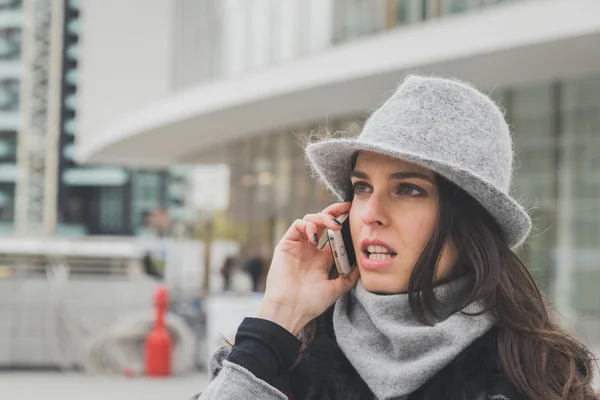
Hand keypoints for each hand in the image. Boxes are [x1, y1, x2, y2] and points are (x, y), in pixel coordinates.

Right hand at [257, 202, 359, 334]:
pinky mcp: (286, 244)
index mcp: (322, 257)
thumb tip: (362, 267)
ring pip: (310, 220)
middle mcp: (310, 248)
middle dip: (333, 212)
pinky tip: (315, 236)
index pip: (333, 233)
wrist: (291, 309)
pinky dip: (307, 225)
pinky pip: (297, 225)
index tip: (353, 214)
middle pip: (322, 222)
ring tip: (333, 225)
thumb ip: (348, 277)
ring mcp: (298, 245)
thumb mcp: (336, 288)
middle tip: (345, 208)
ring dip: (322, 218)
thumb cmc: (311, 302)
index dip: (342, 222)